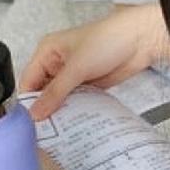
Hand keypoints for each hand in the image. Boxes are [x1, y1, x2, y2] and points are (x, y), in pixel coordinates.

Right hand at [20, 3, 169, 119]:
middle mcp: (57, 62)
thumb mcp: (76, 67)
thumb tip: (37, 112)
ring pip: (59, 98)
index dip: (28, 102)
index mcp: (47, 51)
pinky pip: (75, 100)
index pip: (28, 81)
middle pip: (42, 91)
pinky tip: (74, 123)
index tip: (30, 122)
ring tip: (57, 130)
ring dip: (61, 110)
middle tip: (44, 130)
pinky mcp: (88, 83)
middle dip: (45, 108)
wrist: (140, 40)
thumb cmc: (109, 38)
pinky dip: (74, 110)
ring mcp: (73, 73)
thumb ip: (55, 92)